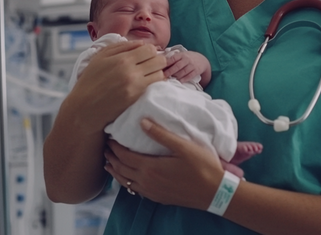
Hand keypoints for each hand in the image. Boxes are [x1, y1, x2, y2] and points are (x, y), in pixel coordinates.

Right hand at [70, 41, 166, 133]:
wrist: (84, 108)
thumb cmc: (90, 81)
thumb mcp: (101, 57)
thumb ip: (122, 46)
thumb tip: (141, 43)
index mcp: (123, 59)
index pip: (151, 49)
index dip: (150, 50)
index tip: (145, 54)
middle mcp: (132, 73)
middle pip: (160, 60)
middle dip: (156, 60)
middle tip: (148, 63)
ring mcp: (136, 87)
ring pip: (160, 74)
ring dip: (156, 72)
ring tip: (147, 74)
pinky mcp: (137, 99)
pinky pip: (155, 87)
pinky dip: (153, 83)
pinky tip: (145, 83)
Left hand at [104, 119, 223, 209]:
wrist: (214, 192)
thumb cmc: (202, 166)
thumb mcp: (183, 146)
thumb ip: (161, 134)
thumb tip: (141, 121)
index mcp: (151, 168)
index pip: (125, 156)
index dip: (115, 146)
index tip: (109, 136)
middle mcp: (147, 182)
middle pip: (122, 169)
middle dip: (112, 157)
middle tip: (106, 146)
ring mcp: (152, 192)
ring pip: (126, 182)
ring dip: (116, 171)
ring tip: (109, 162)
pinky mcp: (158, 197)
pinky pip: (135, 189)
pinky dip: (125, 182)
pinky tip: (127, 178)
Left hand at [164, 51, 210, 83]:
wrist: (202, 60)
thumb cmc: (188, 58)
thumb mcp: (182, 55)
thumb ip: (173, 58)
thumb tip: (161, 62)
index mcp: (182, 55)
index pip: (173, 58)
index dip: (167, 63)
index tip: (161, 67)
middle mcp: (187, 59)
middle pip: (178, 66)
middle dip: (170, 71)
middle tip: (164, 75)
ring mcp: (192, 65)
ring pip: (183, 71)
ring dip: (176, 76)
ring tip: (171, 79)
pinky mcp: (196, 70)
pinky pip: (190, 76)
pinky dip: (184, 79)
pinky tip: (180, 81)